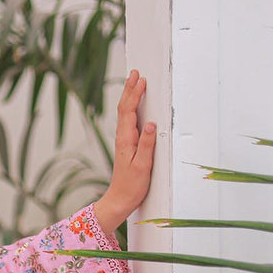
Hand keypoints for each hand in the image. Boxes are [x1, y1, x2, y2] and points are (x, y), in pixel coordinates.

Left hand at [94, 69, 157, 233]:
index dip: (134, 94)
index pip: (128, 111)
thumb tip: (152, 124)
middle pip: (124, 108)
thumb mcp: (143, 166)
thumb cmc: (132, 185)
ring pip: (126, 113)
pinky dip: (132, 108)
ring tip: (135, 82)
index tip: (141, 80)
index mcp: (126, 140)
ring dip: (130, 96)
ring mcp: (124, 141)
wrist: (120, 199)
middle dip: (130, 89)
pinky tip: (135, 105)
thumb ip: (147, 145)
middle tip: (135, 72)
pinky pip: (129, 121)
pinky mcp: (128, 145)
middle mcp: (123, 138)